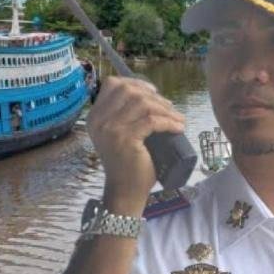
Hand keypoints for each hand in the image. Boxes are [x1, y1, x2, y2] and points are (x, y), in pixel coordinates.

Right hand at [86, 76, 185, 214]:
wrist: (125, 190)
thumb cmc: (128, 162)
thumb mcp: (120, 133)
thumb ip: (124, 114)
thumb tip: (151, 94)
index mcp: (95, 116)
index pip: (113, 84)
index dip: (136, 83)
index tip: (153, 92)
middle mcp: (99, 120)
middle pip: (129, 90)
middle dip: (153, 96)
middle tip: (169, 107)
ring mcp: (110, 129)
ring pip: (142, 104)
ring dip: (165, 108)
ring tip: (177, 118)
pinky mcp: (125, 138)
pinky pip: (152, 121)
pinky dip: (169, 122)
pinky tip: (178, 127)